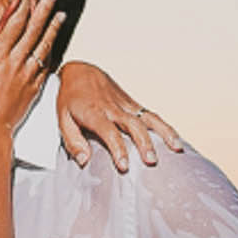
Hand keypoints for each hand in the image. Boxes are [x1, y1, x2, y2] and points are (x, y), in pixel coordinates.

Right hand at [0, 0, 63, 143]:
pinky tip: (55, 45)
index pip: (14, 24)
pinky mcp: (34, 87)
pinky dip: (51, 52)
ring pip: (43, 46)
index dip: (21, 7)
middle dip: (44, 10)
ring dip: (53, 28)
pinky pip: (46, 66)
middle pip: (33, 30)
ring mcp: (27, 74)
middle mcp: (16, 61)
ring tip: (61, 15)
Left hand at [55, 61, 183, 171]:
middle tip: (151, 161)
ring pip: (147, 118)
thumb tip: (84, 161)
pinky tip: (175, 139)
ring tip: (176, 148)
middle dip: (143, 143)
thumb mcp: (61, 119)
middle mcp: (113, 108)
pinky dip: (165, 126)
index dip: (117, 149)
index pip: (109, 132)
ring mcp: (125, 104)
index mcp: (94, 113)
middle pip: (132, 125)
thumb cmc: (69, 99)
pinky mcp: (132, 103)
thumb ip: (72, 141)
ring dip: (163, 133)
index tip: (124, 166)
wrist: (80, 71)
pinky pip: (150, 114)